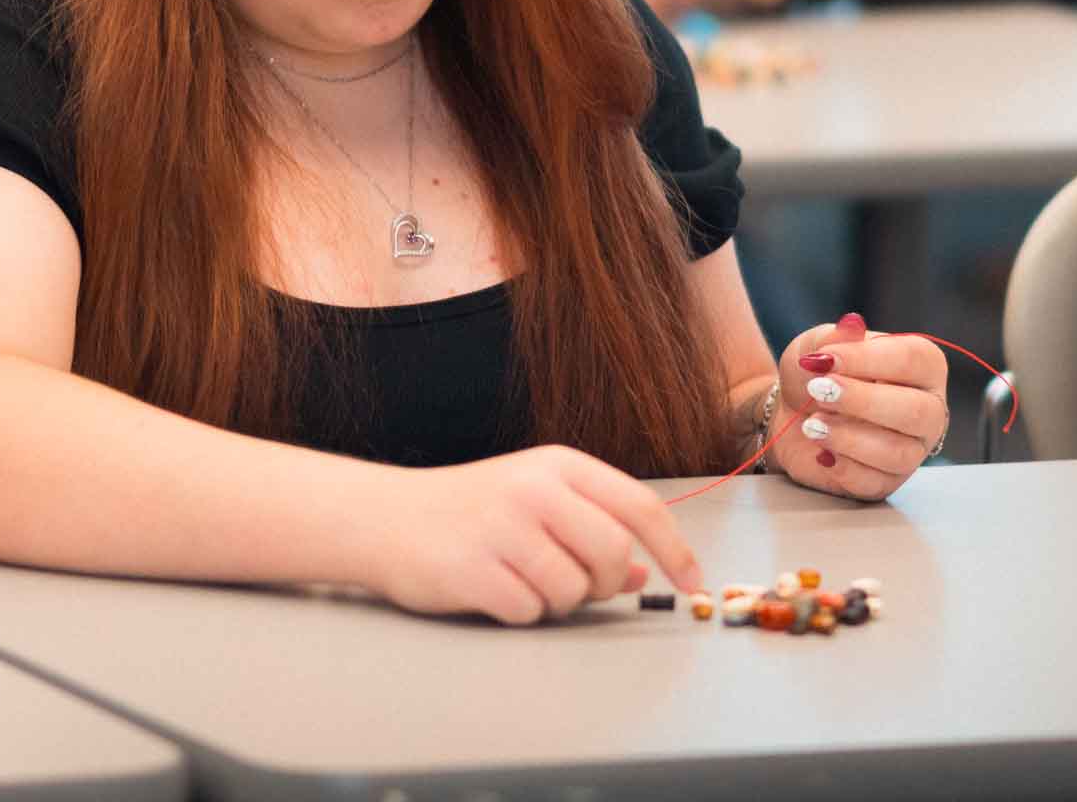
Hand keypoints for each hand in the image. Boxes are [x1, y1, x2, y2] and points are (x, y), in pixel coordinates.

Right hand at [360, 445, 705, 626]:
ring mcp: (501, 529)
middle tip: (578, 582)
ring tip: (522, 578)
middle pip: (615, 553)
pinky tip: (493, 589)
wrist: (382, 517)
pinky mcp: (473, 570)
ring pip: (574, 590)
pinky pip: (530, 611)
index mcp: (557, 465)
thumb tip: (645, 572)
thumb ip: (592, 527)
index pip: (640, 506)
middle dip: (606, 582)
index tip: (694, 583)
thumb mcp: (534, 500)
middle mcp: (533, 489)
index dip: (677, 550)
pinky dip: (520, 611)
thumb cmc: (468, 510)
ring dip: (557, 600)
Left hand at [776, 314, 949, 498]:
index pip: (914, 360)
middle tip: (819, 391)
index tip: (826, 359)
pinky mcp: (887, 482)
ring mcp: (912, 450)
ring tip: (813, 425)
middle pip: (916, 411)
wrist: (790, 413)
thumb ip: (835, 337)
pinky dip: (841, 467)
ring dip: (847, 437)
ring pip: (897, 452)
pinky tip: (822, 452)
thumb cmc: (817, 374)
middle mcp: (928, 409)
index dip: (869, 359)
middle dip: (862, 401)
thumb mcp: (818, 345)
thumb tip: (853, 324)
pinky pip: (874, 482)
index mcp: (922, 367)